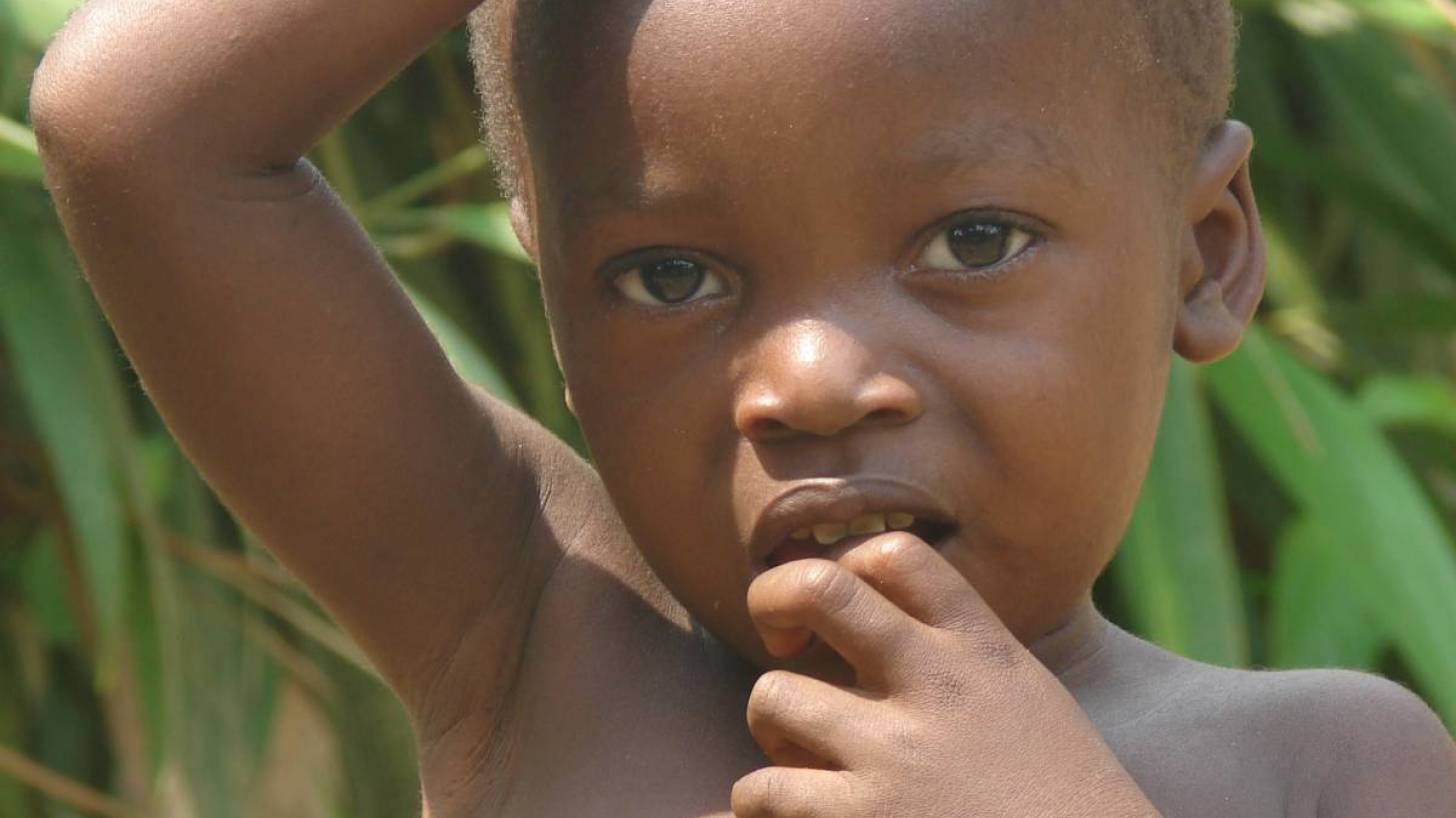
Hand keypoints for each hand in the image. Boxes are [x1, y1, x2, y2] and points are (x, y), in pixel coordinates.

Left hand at [732, 533, 1160, 817]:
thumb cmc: (1061, 806)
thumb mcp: (1028, 704)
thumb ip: (960, 662)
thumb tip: (875, 632)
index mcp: (983, 651)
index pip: (895, 553)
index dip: (847, 563)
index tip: (838, 607)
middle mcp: (936, 687)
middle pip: (818, 589)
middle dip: (774, 599)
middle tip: (778, 638)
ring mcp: (895, 755)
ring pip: (772, 696)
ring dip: (772, 730)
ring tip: (797, 761)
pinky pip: (762, 790)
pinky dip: (761, 805)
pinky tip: (787, 814)